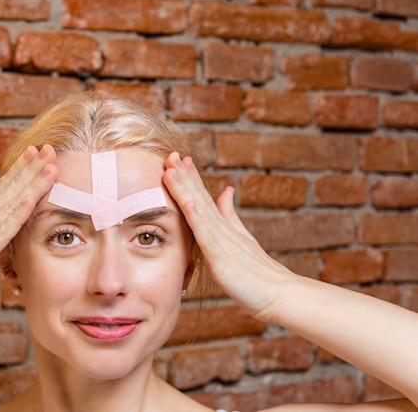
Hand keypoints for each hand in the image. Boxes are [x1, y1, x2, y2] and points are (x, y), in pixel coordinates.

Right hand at [0, 145, 57, 314]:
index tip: (37, 149)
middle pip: (10, 188)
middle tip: (51, 148)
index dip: (20, 167)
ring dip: (32, 184)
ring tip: (50, 166)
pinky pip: (4, 229)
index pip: (2, 185)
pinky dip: (17, 213)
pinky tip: (31, 199)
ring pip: (11, 203)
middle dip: (31, 167)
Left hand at [163, 152, 294, 321]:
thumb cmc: (259, 272)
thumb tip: (226, 190)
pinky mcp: (222, 258)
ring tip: (172, 169)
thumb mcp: (241, 238)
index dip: (191, 178)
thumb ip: (230, 215)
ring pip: (200, 211)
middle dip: (184, 176)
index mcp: (224, 227)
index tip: (179, 159)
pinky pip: (206, 235)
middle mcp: (223, 230)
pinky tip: (187, 202)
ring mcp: (222, 243)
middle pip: (200, 198)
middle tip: (170, 154)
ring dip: (185, 189)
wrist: (280, 295)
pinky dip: (196, 217)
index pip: (204, 198)